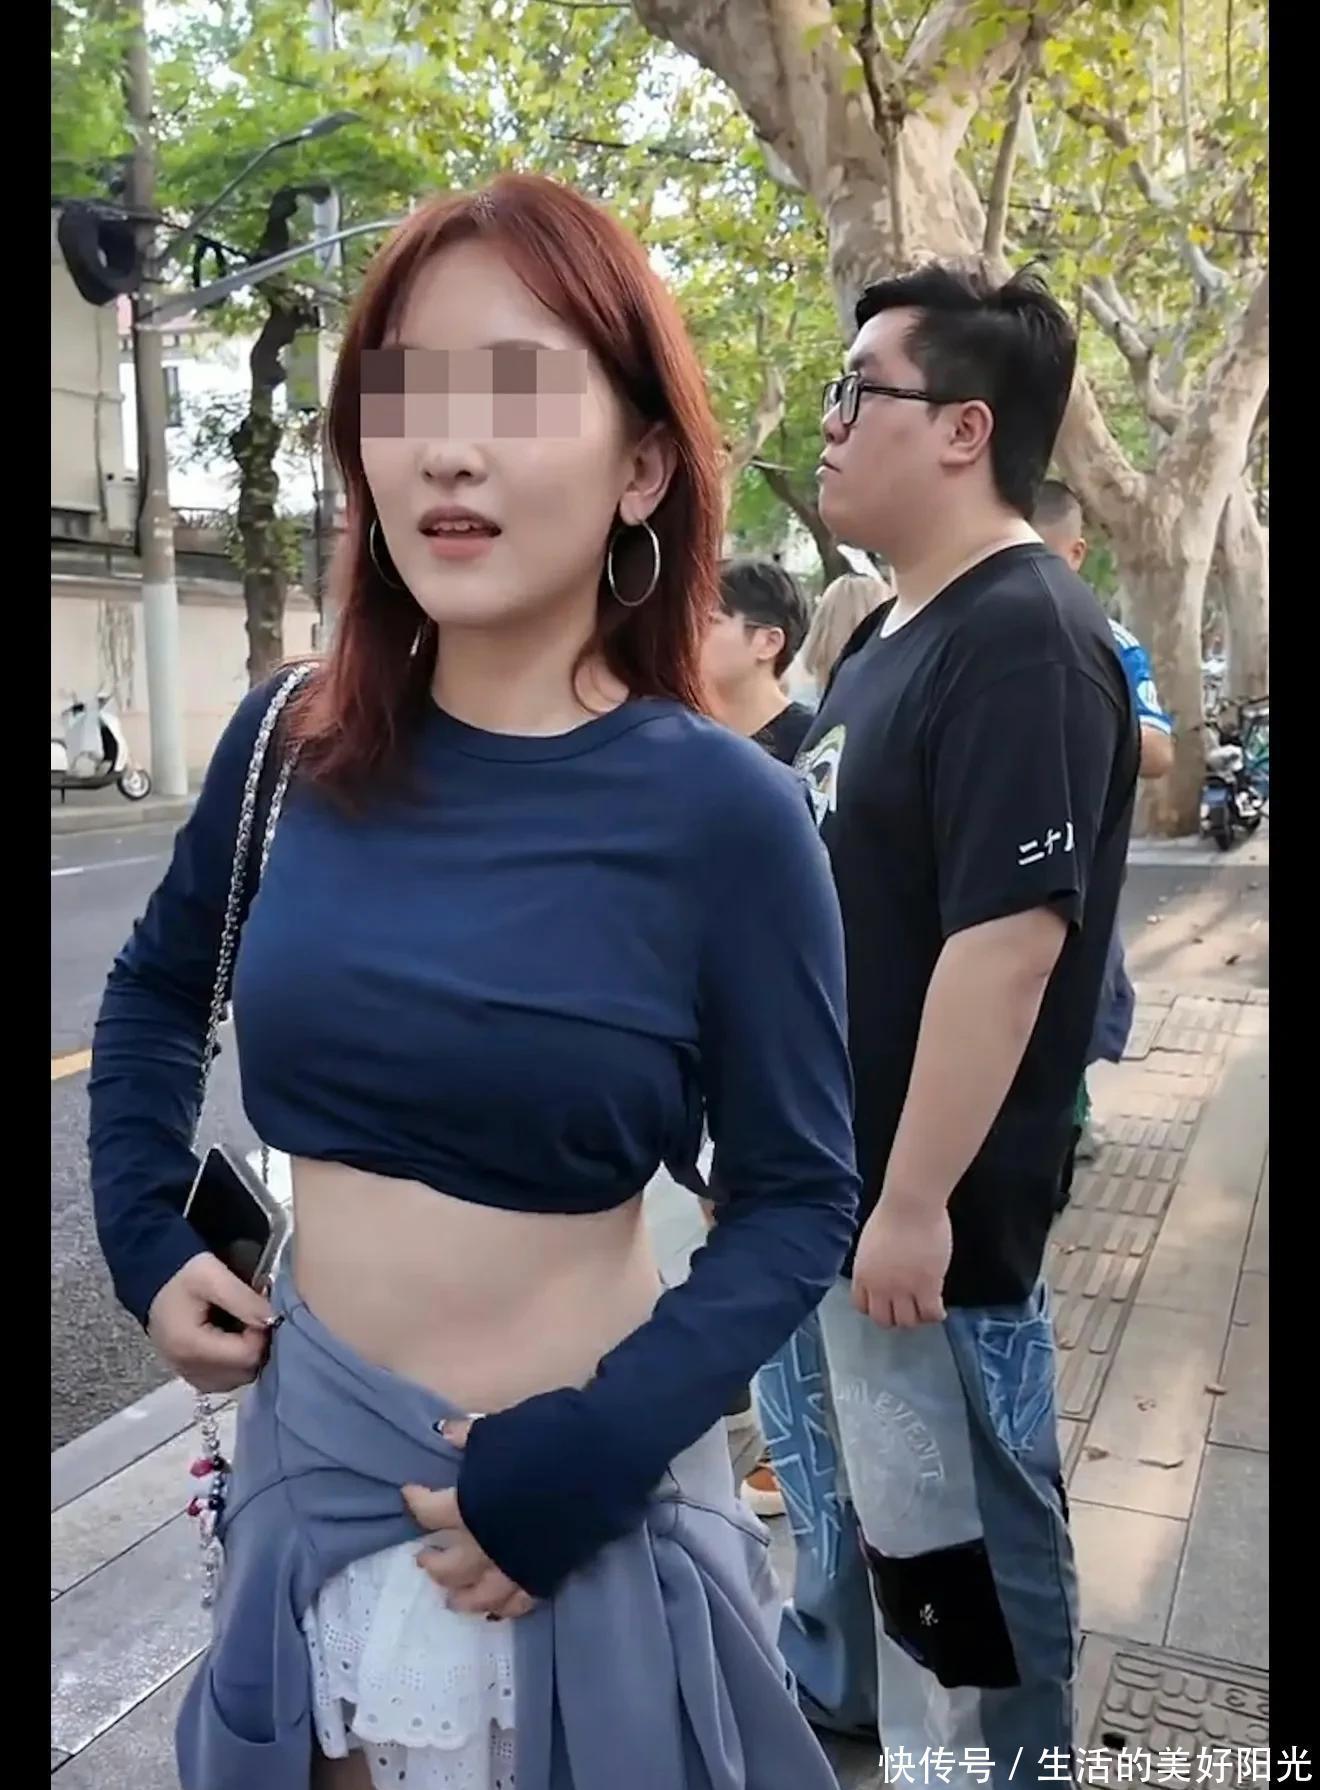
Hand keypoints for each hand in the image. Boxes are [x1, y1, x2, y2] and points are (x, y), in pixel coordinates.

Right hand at [146, 1253, 274, 1392]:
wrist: (153, 1278)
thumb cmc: (182, 1274)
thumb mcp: (212, 1275)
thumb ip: (243, 1299)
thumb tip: (273, 1320)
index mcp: (190, 1345)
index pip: (245, 1356)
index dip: (261, 1335)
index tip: (260, 1312)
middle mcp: (186, 1367)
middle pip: (242, 1373)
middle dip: (257, 1347)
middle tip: (254, 1320)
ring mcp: (186, 1374)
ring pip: (235, 1380)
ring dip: (247, 1357)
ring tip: (244, 1329)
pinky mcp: (188, 1373)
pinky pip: (222, 1381)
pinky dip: (234, 1365)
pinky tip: (233, 1341)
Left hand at [403, 1419, 537, 1619]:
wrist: (605, 1457)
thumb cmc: (548, 1436)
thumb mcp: (500, 1428)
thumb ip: (470, 1437)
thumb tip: (444, 1433)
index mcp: (469, 1507)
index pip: (428, 1512)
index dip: (415, 1501)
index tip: (410, 1492)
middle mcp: (486, 1544)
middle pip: (449, 1567)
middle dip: (434, 1563)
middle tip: (426, 1556)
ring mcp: (517, 1565)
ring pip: (480, 1597)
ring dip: (461, 1597)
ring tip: (452, 1597)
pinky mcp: (546, 1575)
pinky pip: (519, 1603)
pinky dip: (504, 1607)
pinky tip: (497, 1607)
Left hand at [851, 1198, 951, 1328]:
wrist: (911, 1205)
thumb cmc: (893, 1213)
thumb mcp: (871, 1243)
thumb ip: (875, 1263)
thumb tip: (884, 1272)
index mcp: (863, 1273)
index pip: (862, 1306)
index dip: (876, 1307)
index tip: (886, 1305)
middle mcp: (879, 1286)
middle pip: (883, 1319)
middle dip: (895, 1318)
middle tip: (908, 1311)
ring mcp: (903, 1289)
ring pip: (907, 1321)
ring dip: (916, 1318)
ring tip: (924, 1310)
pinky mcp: (927, 1287)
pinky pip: (930, 1314)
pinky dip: (936, 1315)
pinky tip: (940, 1309)